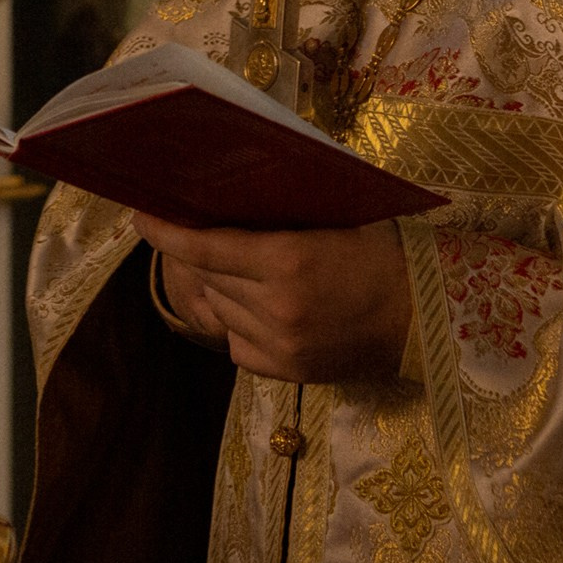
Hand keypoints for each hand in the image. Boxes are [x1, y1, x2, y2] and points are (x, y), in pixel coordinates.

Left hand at [134, 213, 411, 382]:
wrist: (422, 320)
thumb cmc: (380, 255)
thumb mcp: (334, 218)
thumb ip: (281, 211)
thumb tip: (223, 191)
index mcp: (288, 260)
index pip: (204, 247)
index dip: (166, 232)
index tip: (141, 216)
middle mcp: (276, 306)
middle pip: (207, 277)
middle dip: (197, 255)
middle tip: (197, 232)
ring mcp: (279, 345)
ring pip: (219, 309)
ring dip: (221, 288)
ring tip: (246, 271)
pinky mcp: (285, 372)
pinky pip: (236, 341)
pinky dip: (239, 322)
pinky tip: (262, 307)